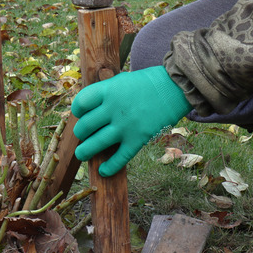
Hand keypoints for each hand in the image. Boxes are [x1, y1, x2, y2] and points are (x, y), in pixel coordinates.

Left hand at [71, 66, 191, 176]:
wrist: (174, 88)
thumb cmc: (145, 84)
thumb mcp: (121, 81)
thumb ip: (105, 93)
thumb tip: (87, 110)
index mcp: (108, 91)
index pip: (81, 103)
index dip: (77, 110)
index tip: (80, 114)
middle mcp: (114, 109)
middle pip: (84, 126)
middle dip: (81, 133)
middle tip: (84, 134)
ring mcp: (125, 126)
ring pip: (95, 144)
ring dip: (85, 152)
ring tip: (83, 154)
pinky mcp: (138, 139)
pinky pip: (119, 159)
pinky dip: (109, 167)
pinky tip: (104, 170)